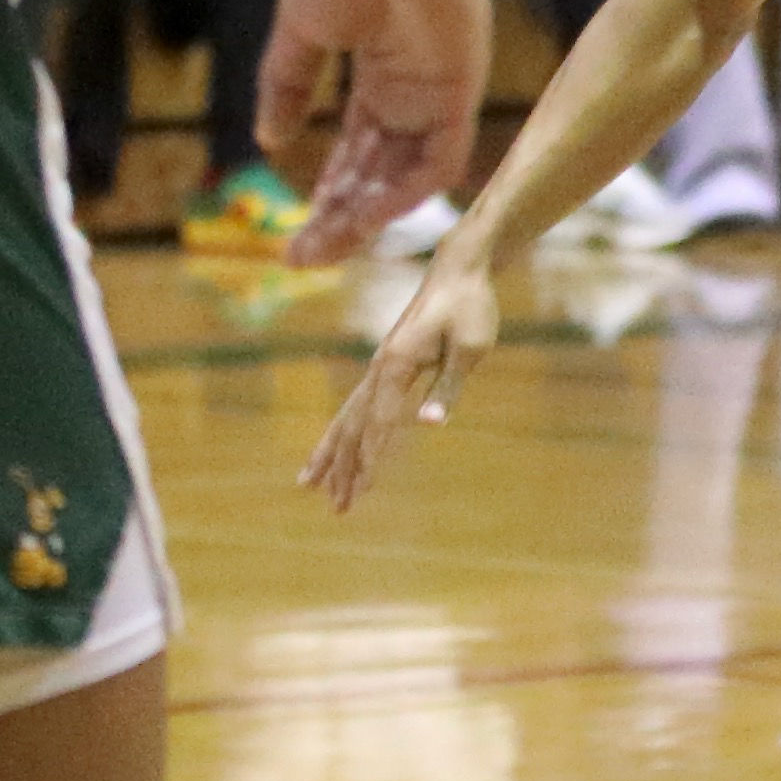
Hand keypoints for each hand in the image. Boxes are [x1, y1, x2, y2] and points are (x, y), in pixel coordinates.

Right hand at [266, 0, 488, 266]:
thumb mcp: (302, 29)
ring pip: (407, 178)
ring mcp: (439, 94)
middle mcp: (413, 95)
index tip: (291, 237)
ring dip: (367, 215)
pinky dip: (406, 190)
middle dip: (341, 220)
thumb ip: (286, 85)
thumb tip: (270, 143)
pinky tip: (367, 213)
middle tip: (301, 257)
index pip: (356, 156)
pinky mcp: (461, 88)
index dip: (326, 197)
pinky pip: (439, 158)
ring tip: (323, 244)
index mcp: (380, 79)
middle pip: (378, 177)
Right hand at [306, 252, 496, 504]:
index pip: (381, 421)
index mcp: (397, 364)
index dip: (373, 459)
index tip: (362, 492)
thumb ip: (448, 385)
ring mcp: (378, 367)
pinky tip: (334, 451)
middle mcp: (379, 367)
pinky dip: (342, 433)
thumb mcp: (470, 346)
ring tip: (310, 487)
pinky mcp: (384, 366)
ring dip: (332, 456)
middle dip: (345, 470)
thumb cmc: (469, 307)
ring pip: (346, 419)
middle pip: (354, 427)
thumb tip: (431, 422)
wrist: (457, 271)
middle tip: (338, 509)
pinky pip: (356, 406)